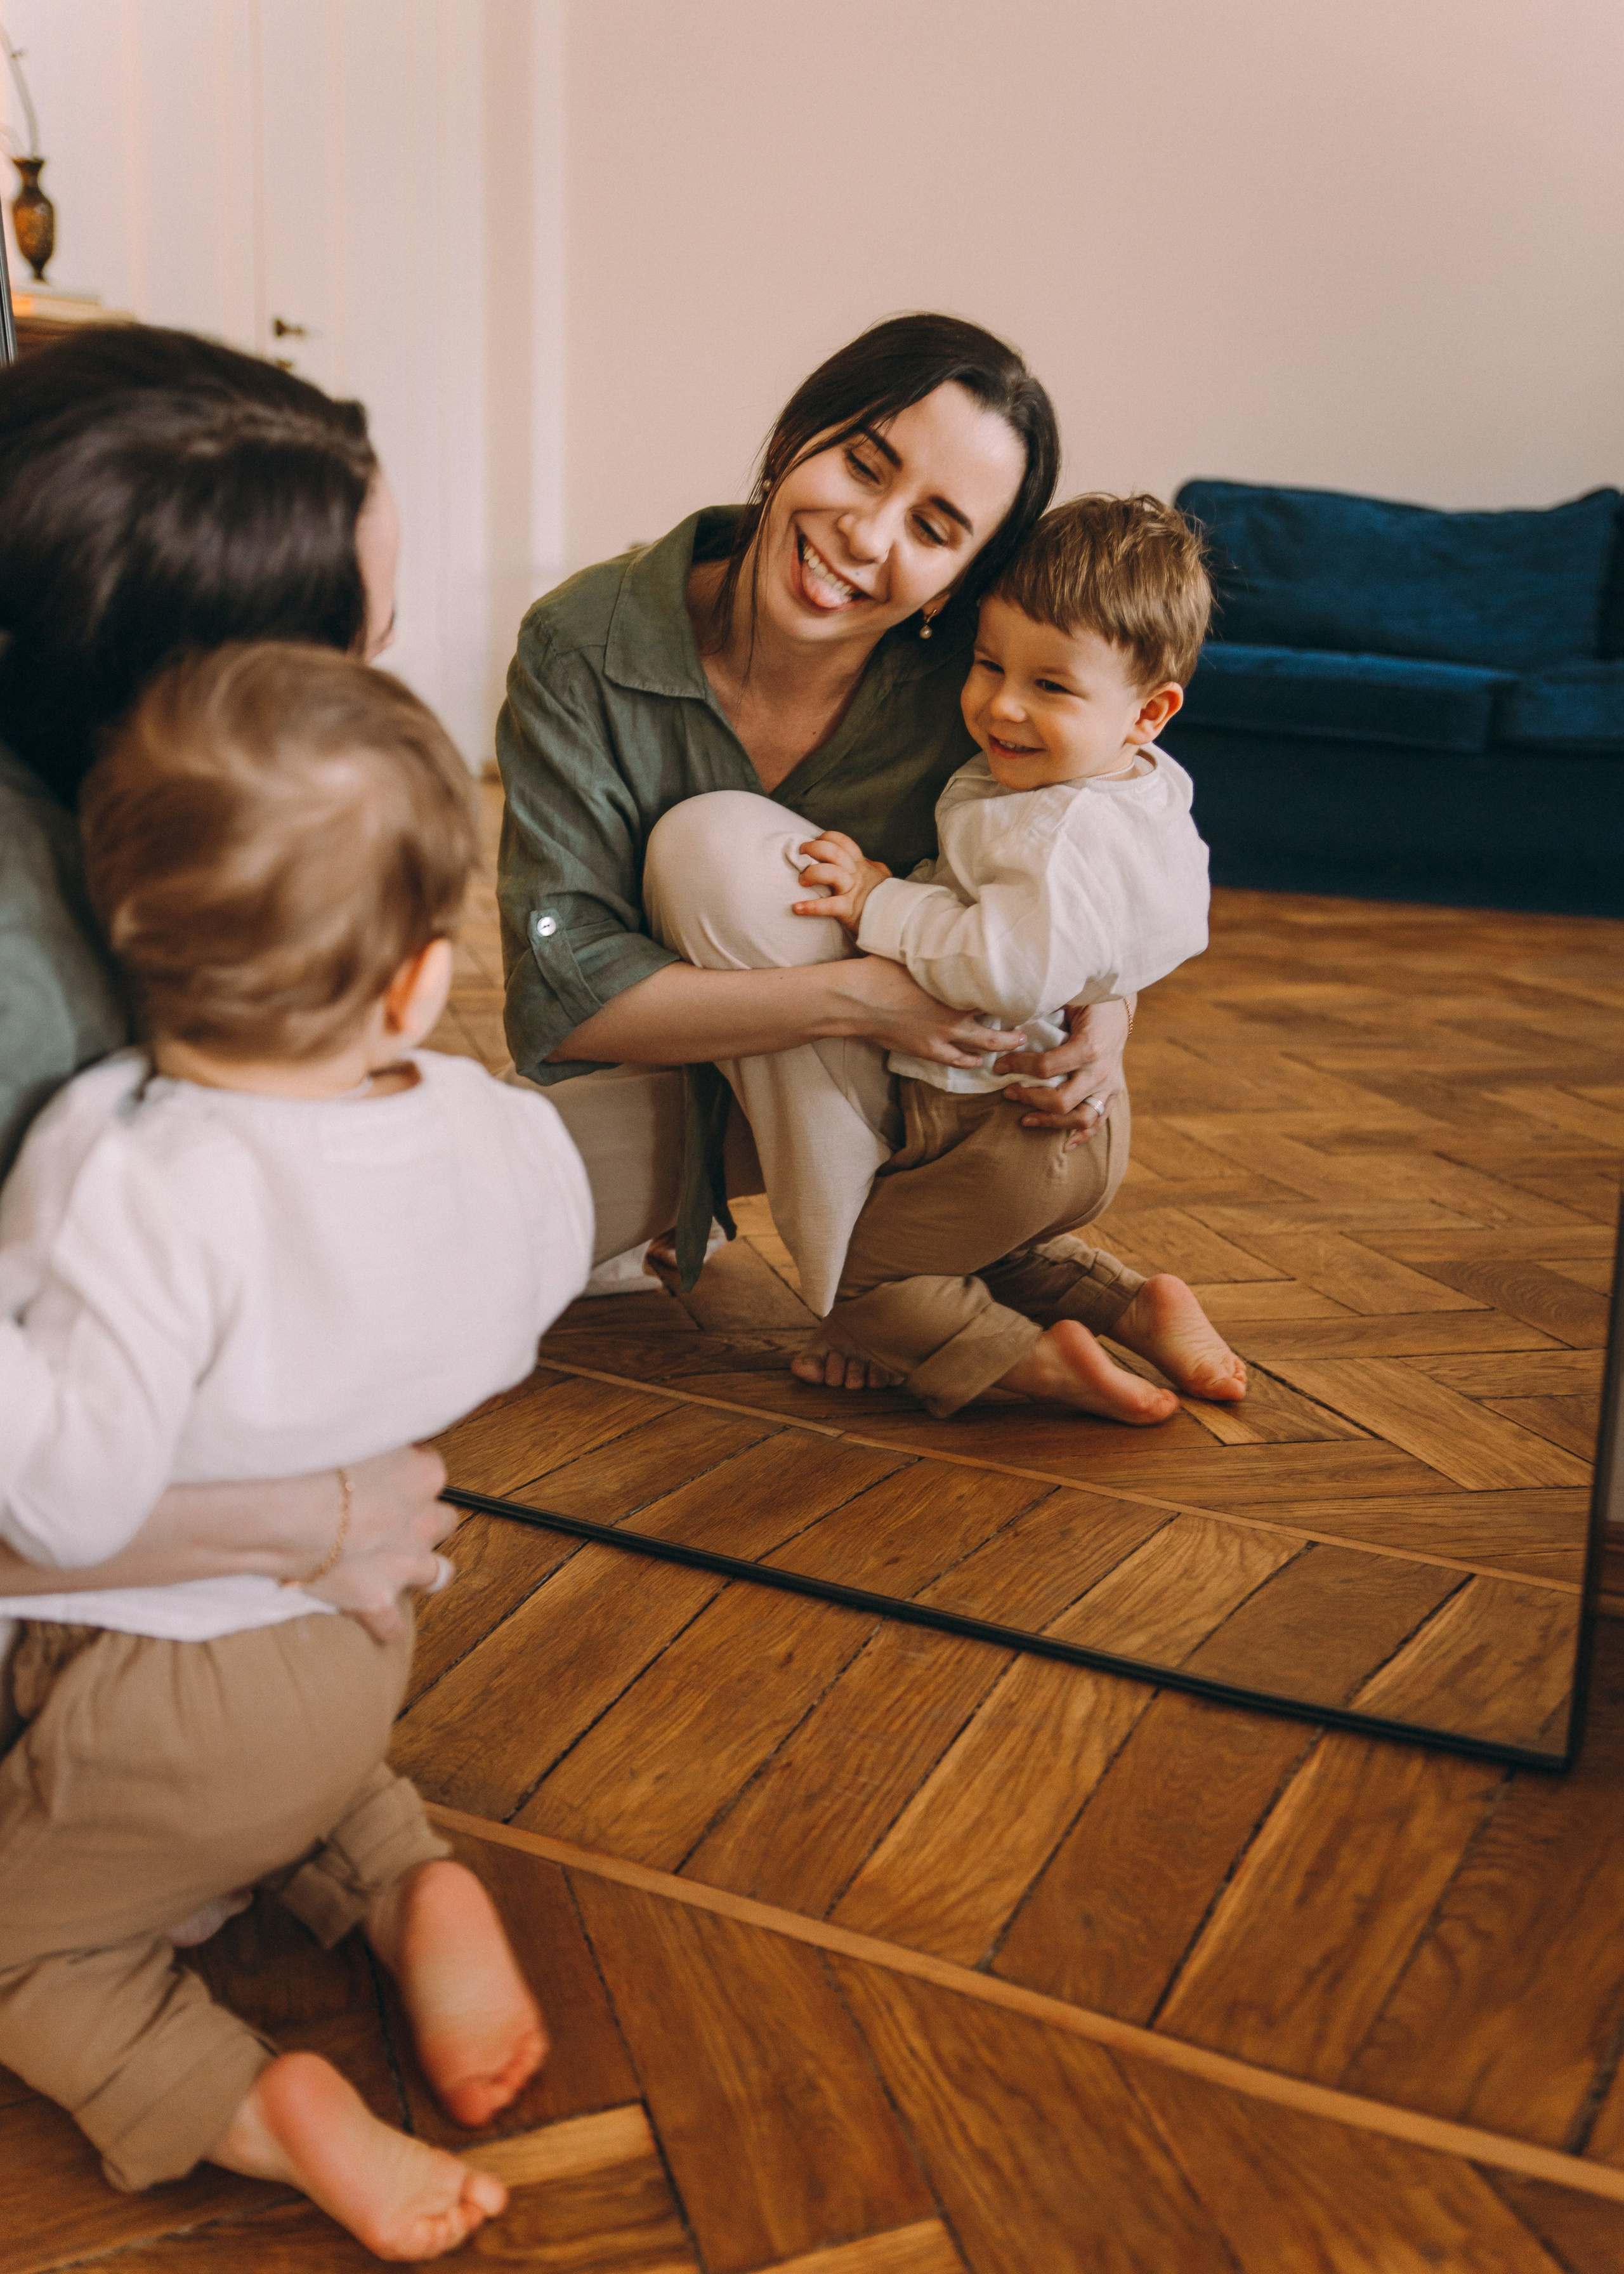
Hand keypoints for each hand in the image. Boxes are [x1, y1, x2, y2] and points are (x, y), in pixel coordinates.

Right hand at [303, 1443, 455, 1641]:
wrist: (285, 1507)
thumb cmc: (312, 1460)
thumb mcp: (355, 1429)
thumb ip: (374, 1437)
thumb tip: (368, 1433)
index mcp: (422, 1474)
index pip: (429, 1471)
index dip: (404, 1477)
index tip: (382, 1479)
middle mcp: (423, 1519)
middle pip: (443, 1521)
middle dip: (422, 1522)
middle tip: (387, 1520)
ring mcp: (403, 1562)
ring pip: (438, 1574)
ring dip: (424, 1572)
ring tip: (401, 1569)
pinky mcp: (376, 1598)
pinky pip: (391, 1624)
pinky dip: (384, 1625)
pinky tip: (376, 1622)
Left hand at [793, 833, 890, 932]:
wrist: (900, 921)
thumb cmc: (887, 900)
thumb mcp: (883, 879)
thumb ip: (874, 868)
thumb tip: (869, 861)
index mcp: (861, 865)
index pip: (843, 842)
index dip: (826, 838)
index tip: (814, 843)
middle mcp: (856, 874)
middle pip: (833, 851)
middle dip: (813, 848)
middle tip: (801, 854)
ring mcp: (852, 891)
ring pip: (830, 872)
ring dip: (811, 873)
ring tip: (801, 881)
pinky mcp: (849, 910)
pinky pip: (828, 906)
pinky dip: (810, 907)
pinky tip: (797, 908)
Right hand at [830, 954, 1027, 1069]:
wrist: (857, 999)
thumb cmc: (881, 970)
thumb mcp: (914, 953)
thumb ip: (938, 954)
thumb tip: (947, 938)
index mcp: (955, 988)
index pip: (994, 992)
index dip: (1010, 993)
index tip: (1022, 990)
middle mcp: (956, 1016)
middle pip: (997, 1027)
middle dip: (1015, 1031)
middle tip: (1027, 1029)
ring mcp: (943, 1036)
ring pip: (983, 1047)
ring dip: (998, 1047)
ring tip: (1010, 1045)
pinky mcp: (927, 1051)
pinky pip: (956, 1061)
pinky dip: (969, 1061)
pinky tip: (976, 1061)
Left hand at [992, 997, 1133, 1152]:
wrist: (1121, 1004)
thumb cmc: (1089, 1000)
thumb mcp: (1068, 1001)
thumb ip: (1043, 1016)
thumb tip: (1008, 1029)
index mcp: (1089, 1047)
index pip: (1046, 1068)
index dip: (1017, 1068)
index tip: (998, 1066)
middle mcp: (1102, 1070)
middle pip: (1061, 1100)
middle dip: (1029, 1099)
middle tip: (1008, 1092)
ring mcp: (1110, 1084)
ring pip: (1081, 1119)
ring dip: (1051, 1123)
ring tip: (1025, 1119)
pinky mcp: (1115, 1090)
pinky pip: (1099, 1121)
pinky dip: (1082, 1136)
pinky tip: (1064, 1145)